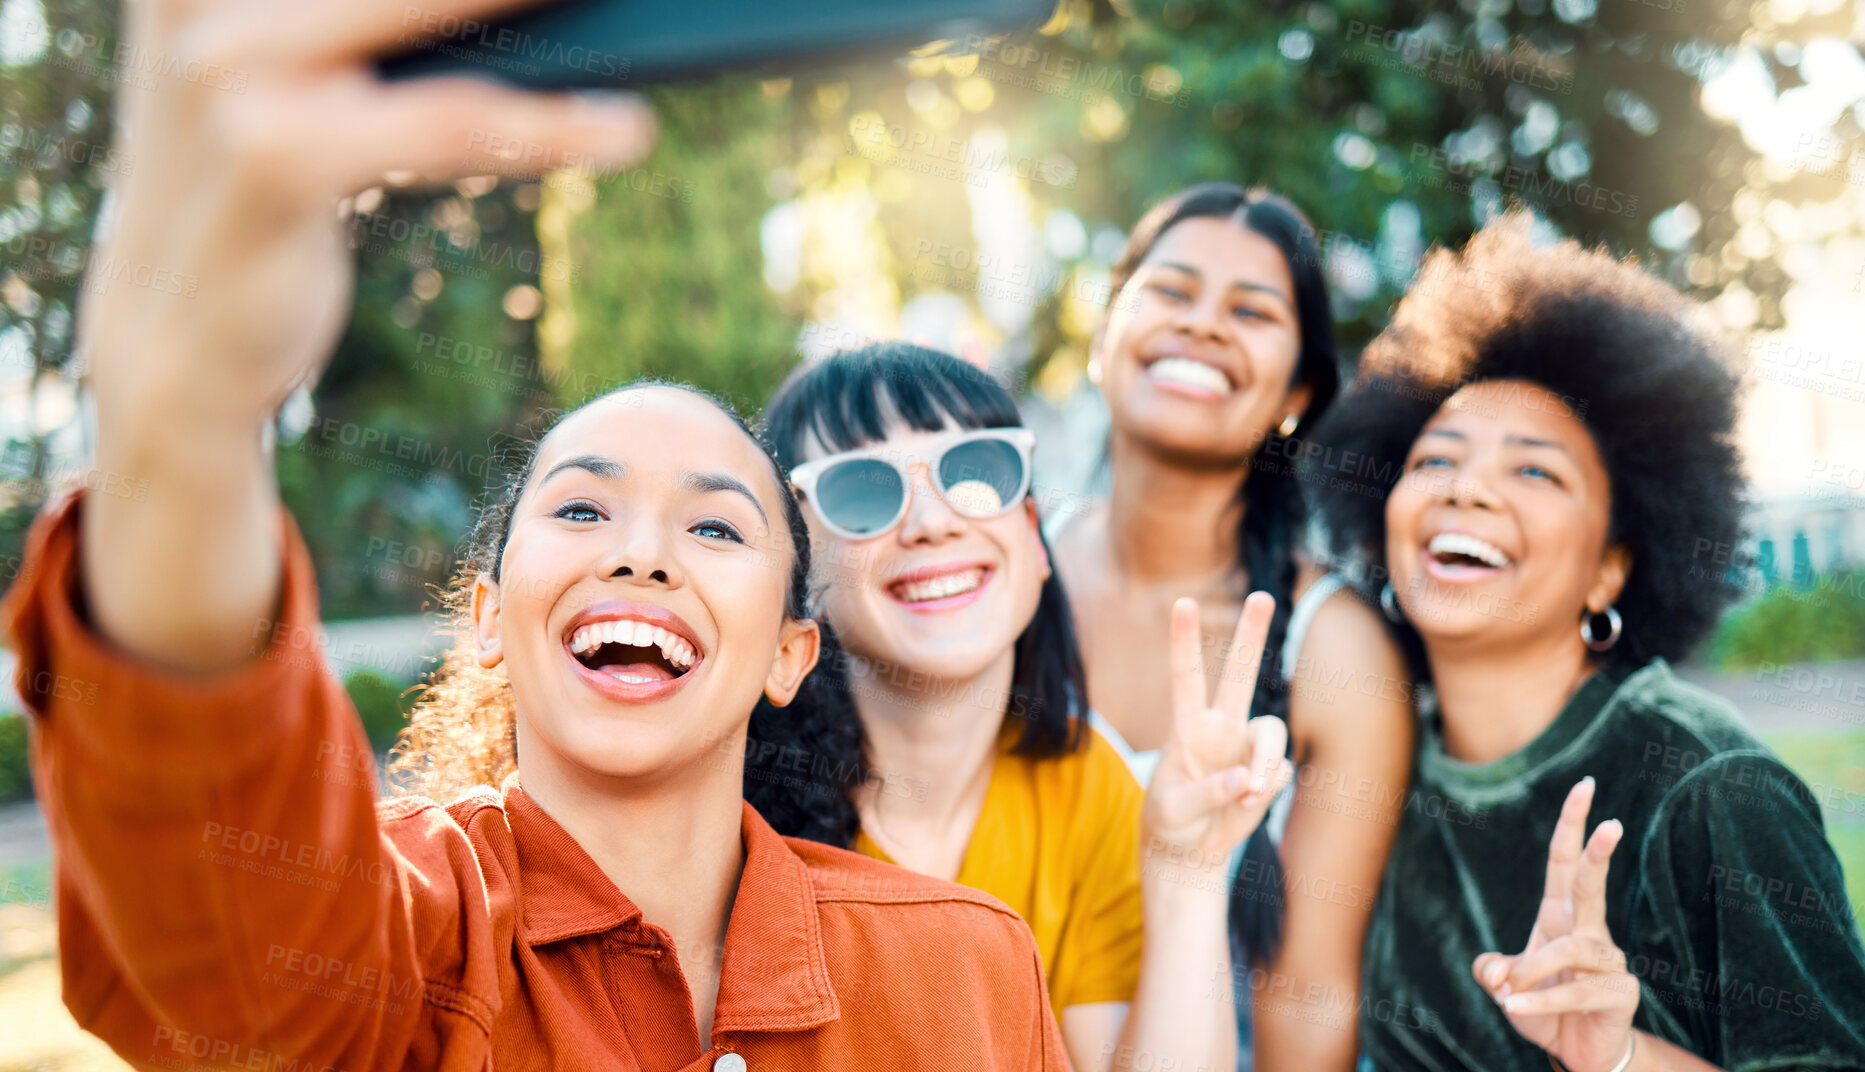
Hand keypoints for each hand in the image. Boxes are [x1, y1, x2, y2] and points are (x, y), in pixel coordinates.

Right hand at [84, 0, 655, 430]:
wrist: (173, 342)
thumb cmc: (268, 190)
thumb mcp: (305, 78)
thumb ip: (380, 25)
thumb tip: (543, 13)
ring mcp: (228, 67)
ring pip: (433, 10)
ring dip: (553, 13)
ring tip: (657, 25)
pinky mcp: (275, 155)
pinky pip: (451, 126)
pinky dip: (549, 128)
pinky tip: (625, 129)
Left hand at [1141, 593, 1294, 879]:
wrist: (1189, 848)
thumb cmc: (1169, 821)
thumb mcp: (1173, 810)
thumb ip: (1207, 792)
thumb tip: (1247, 778)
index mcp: (1187, 726)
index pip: (1186, 675)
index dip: (1185, 640)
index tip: (1183, 603)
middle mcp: (1220, 726)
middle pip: (1240, 673)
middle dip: (1252, 634)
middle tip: (1262, 595)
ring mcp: (1247, 747)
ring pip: (1273, 731)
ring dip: (1266, 763)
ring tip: (1250, 793)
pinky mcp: (1268, 771)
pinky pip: (1280, 771)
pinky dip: (1267, 789)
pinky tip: (1249, 803)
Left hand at [1474, 778, 1638, 1071]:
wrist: (1579, 1053)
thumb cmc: (1543, 1009)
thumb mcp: (1505, 987)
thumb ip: (1492, 972)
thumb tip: (1492, 970)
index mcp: (1560, 917)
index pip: (1565, 864)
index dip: (1571, 826)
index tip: (1583, 786)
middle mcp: (1588, 932)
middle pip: (1592, 885)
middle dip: (1598, 852)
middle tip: (1611, 822)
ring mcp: (1610, 963)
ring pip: (1573, 949)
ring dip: (1533, 970)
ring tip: (1509, 995)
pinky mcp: (1620, 994)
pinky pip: (1576, 992)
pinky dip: (1540, 1002)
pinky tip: (1516, 1010)